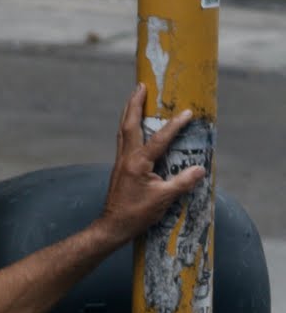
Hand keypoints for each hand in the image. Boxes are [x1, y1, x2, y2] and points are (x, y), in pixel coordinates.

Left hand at [100, 85, 206, 246]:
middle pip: (129, 124)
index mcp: (138, 163)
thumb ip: (182, 183)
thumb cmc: (136, 215)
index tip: (187, 113)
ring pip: (123, 130)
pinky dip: (127, 127)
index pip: (159, 139)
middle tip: (141, 85)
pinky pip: (122, 140)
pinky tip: (131, 125)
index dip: (174, 125)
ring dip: (128, 111)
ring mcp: (120, 162)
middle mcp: (126, 158)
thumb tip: (200, 169)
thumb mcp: (163, 200)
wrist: (112, 227)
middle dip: (135, 103)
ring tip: (135, 96)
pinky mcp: (119, 168)